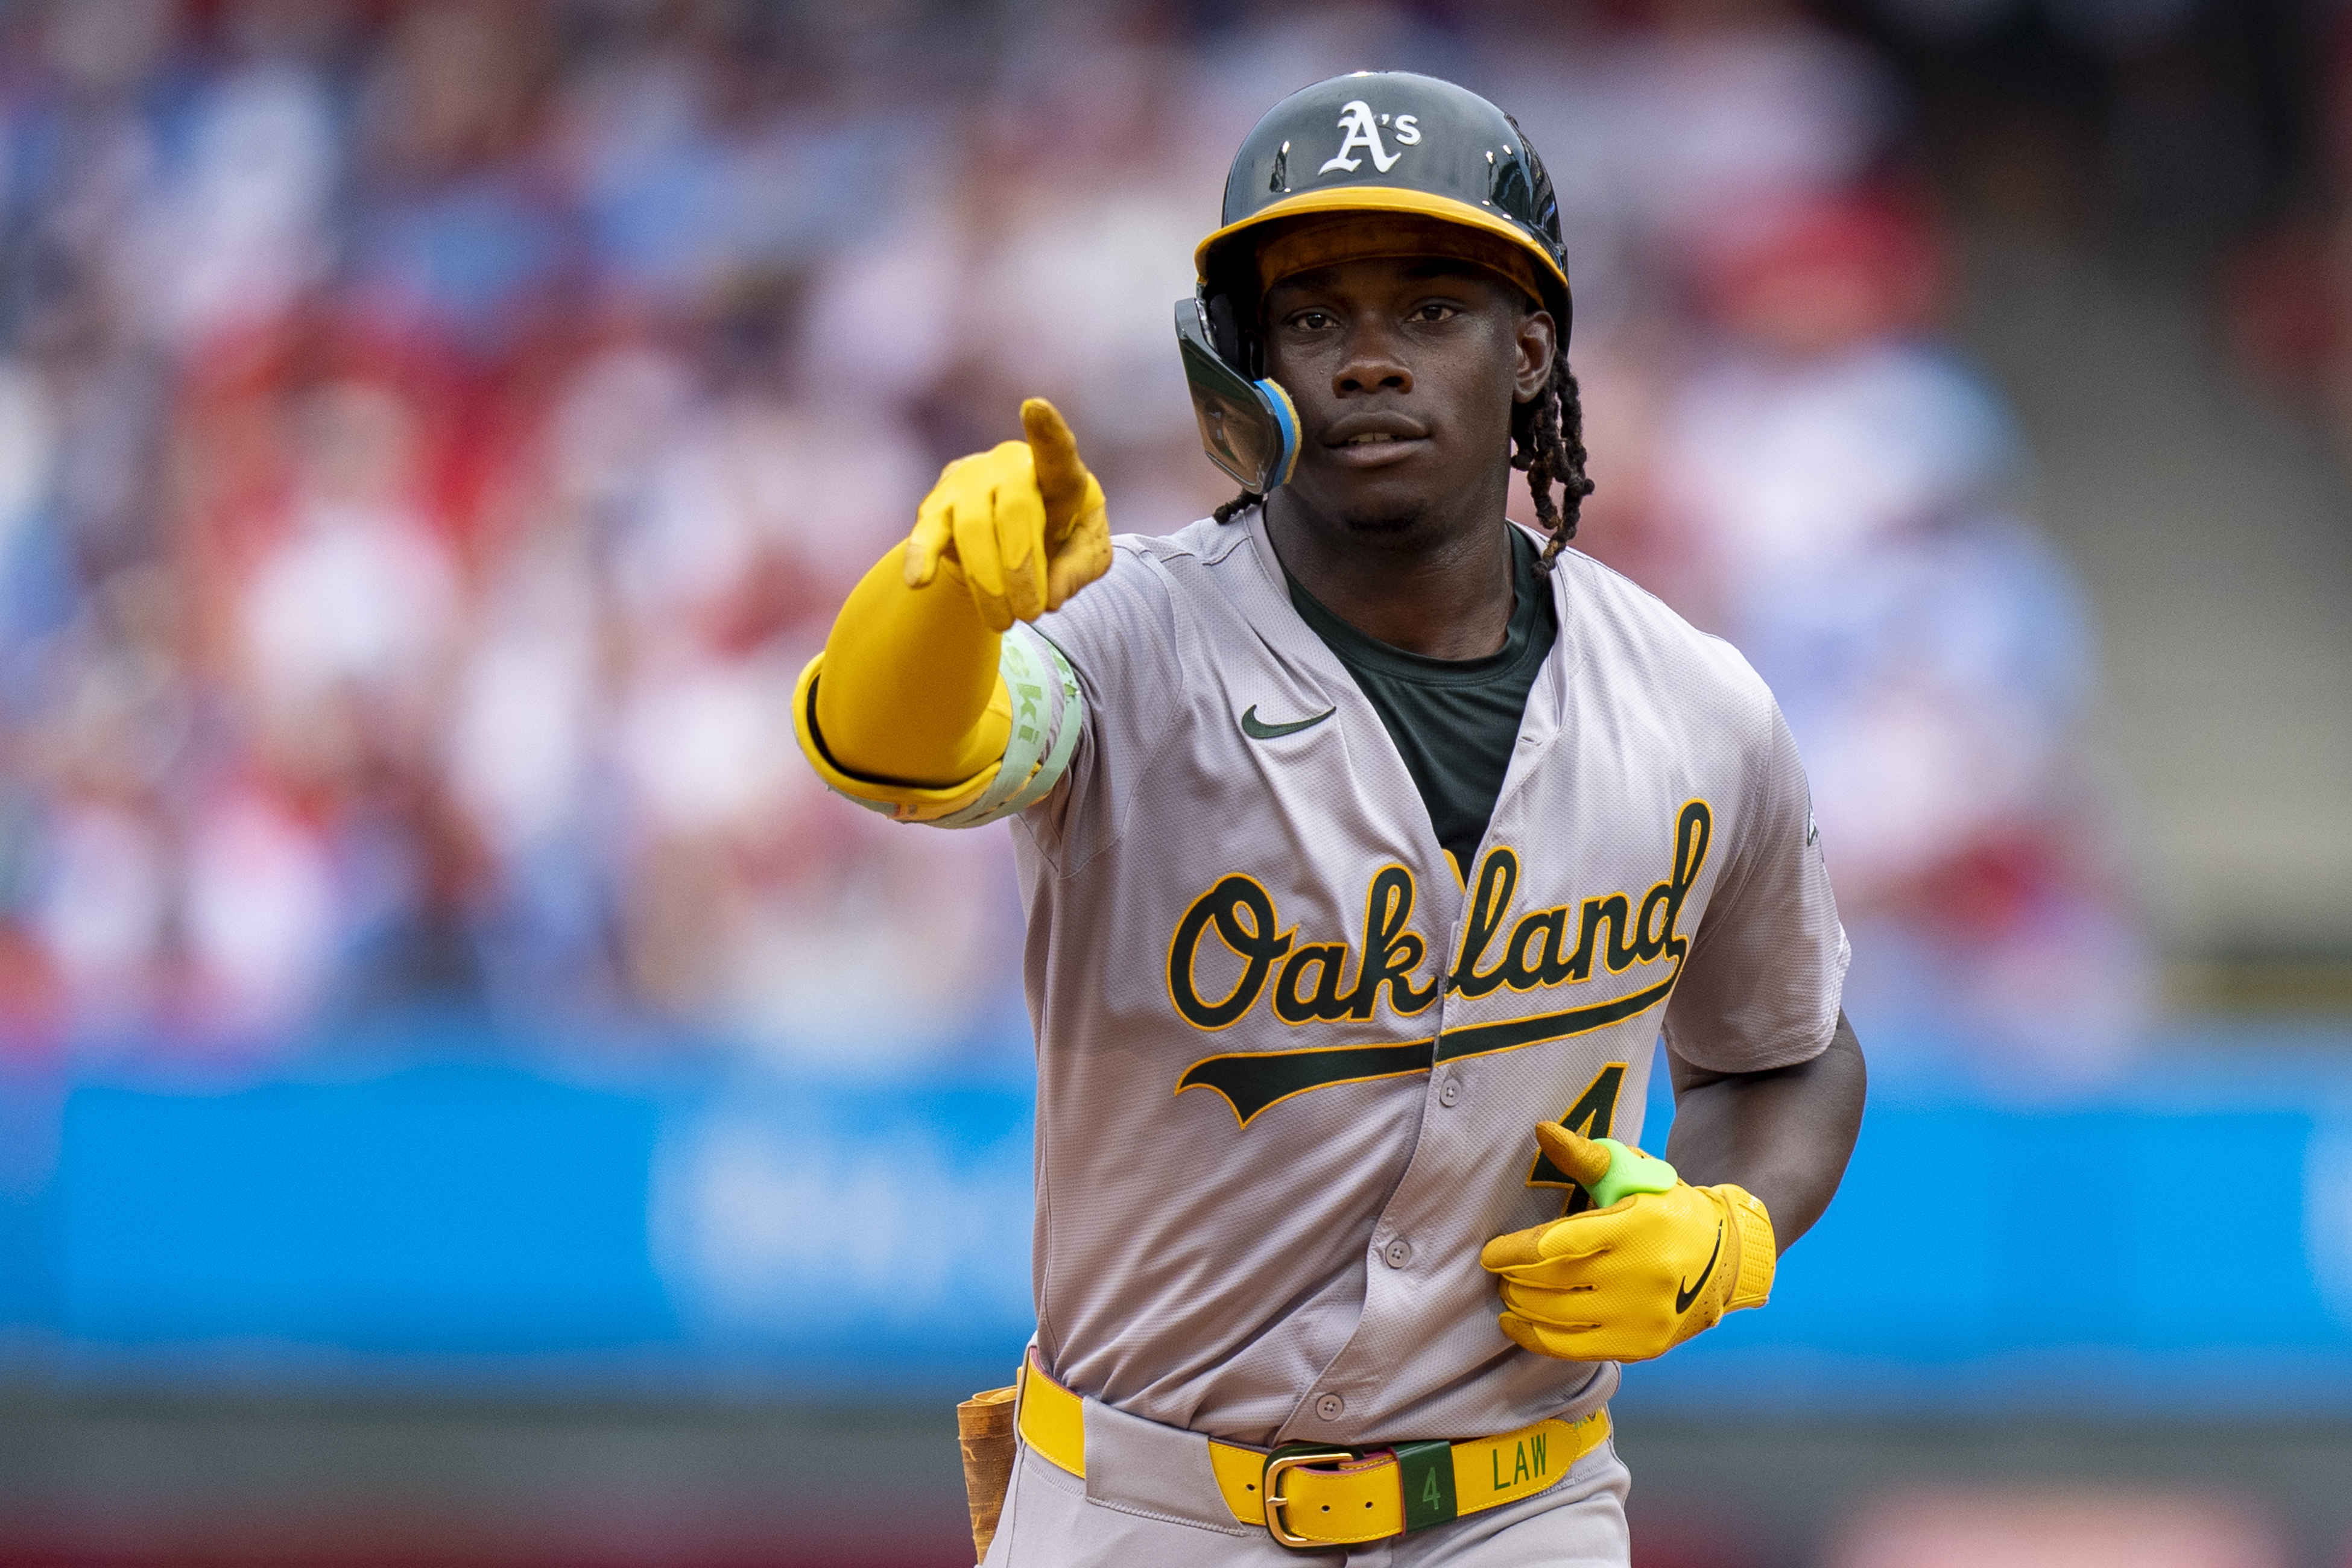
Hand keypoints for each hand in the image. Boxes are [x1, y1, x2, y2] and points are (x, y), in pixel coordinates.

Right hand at [905, 397, 1111, 630]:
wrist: (1014, 540)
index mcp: (1057, 472)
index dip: (1047, 432)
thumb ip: (1079, 571)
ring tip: (1003, 622)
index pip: (1055, 451)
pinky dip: (920, 557)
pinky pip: (925, 533)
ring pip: (972, 528)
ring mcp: (968, 482)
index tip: (1034, 407)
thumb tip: (1049, 598)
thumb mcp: (1087, 557)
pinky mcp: (936, 508)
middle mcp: (1009, 466)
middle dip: (1021, 570)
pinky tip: (918, 581)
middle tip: (1029, 614)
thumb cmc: (1062, 539)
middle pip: (1013, 510)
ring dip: (987, 583)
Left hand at [1478, 1123, 1774, 1362]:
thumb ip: (1584, 1157)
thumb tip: (1541, 1129)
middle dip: (1514, 1278)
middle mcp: (1641, 1274)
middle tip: (1498, 1271)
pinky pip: (1574, 1348)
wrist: (1725, 1260)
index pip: (1559, 1243)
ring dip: (1522, 1305)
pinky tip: (1516, 1324)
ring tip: (1508, 1291)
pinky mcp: (1641, 1345)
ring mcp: (1641, 1315)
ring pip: (1559, 1316)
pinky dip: (1537, 1338)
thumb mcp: (1633, 1176)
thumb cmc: (1666, 1210)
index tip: (1490, 1253)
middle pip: (1554, 1281)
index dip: (1515, 1251)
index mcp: (1636, 1226)